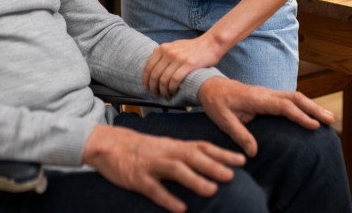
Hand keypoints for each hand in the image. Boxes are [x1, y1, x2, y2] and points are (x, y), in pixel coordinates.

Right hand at [82, 124, 244, 212]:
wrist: (109, 144)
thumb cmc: (141, 149)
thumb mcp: (165, 147)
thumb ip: (185, 154)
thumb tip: (213, 164)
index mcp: (174, 146)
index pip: (202, 147)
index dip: (222, 153)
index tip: (242, 160)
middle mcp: (165, 152)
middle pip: (192, 156)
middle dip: (212, 166)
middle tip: (231, 176)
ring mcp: (151, 165)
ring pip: (175, 170)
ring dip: (194, 180)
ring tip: (211, 191)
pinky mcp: (137, 178)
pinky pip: (153, 189)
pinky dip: (167, 198)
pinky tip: (180, 209)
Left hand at [142, 34, 223, 98]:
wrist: (211, 43)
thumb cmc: (193, 47)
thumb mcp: (175, 46)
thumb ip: (164, 53)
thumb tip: (154, 62)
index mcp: (163, 48)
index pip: (148, 66)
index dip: (145, 79)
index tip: (146, 87)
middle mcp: (168, 52)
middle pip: (155, 75)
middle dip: (153, 87)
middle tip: (155, 94)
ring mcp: (178, 58)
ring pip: (164, 79)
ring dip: (163, 91)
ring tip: (166, 96)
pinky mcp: (188, 64)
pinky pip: (175, 80)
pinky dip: (172, 89)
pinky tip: (174, 92)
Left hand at [198, 77, 334, 156]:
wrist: (209, 86)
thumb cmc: (216, 103)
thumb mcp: (223, 120)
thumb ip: (239, 134)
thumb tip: (254, 152)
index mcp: (256, 99)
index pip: (283, 106)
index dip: (299, 115)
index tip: (314, 125)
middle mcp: (265, 93)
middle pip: (294, 97)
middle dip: (313, 108)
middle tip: (331, 120)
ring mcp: (268, 92)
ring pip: (294, 96)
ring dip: (312, 105)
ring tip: (328, 117)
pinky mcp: (268, 95)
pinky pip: (289, 98)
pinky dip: (304, 104)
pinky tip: (313, 113)